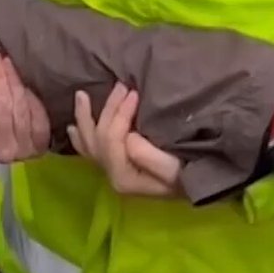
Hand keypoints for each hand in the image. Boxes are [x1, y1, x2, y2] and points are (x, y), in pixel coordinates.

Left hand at [68, 84, 182, 197]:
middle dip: (107, 109)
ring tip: (81, 95)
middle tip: (120, 86)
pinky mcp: (116, 167)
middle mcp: (112, 175)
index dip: (120, 113)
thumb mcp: (173, 168)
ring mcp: (111, 171)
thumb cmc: (189, 176)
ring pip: (88, 143)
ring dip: (84, 118)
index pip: (112, 139)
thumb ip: (147, 154)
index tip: (134, 93)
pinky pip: (90, 149)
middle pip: (98, 137)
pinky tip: (72, 127)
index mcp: (123, 176)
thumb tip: (128, 136)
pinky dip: (80, 136)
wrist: (201, 186)